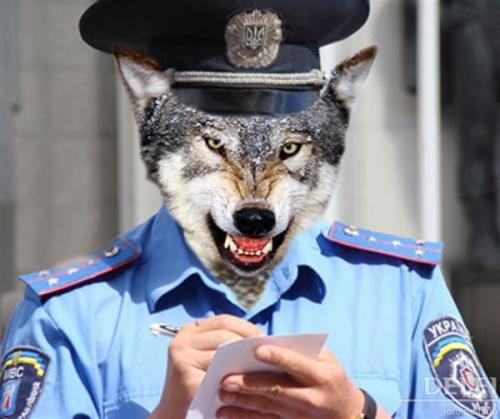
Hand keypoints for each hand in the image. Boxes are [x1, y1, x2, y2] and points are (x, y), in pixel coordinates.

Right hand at [149, 315, 262, 418]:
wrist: (172, 415)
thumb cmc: (198, 385)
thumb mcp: (206, 357)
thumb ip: (224, 343)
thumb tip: (260, 337)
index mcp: (188, 331)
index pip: (223, 320)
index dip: (246, 326)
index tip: (263, 337)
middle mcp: (181, 341)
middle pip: (224, 333)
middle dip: (249, 341)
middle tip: (268, 352)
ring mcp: (182, 358)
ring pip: (224, 352)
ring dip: (246, 358)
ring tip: (263, 365)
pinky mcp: (188, 379)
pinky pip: (221, 374)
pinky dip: (238, 377)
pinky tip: (251, 383)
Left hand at [217, 346, 389, 418]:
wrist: (346, 413)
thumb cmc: (332, 376)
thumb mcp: (327, 359)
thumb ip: (303, 351)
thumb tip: (271, 342)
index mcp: (320, 376)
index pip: (296, 364)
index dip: (277, 356)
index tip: (257, 349)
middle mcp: (309, 396)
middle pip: (276, 389)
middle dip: (249, 384)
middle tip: (226, 379)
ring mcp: (298, 414)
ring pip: (266, 407)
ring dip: (241, 401)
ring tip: (221, 394)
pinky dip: (243, 417)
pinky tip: (225, 413)